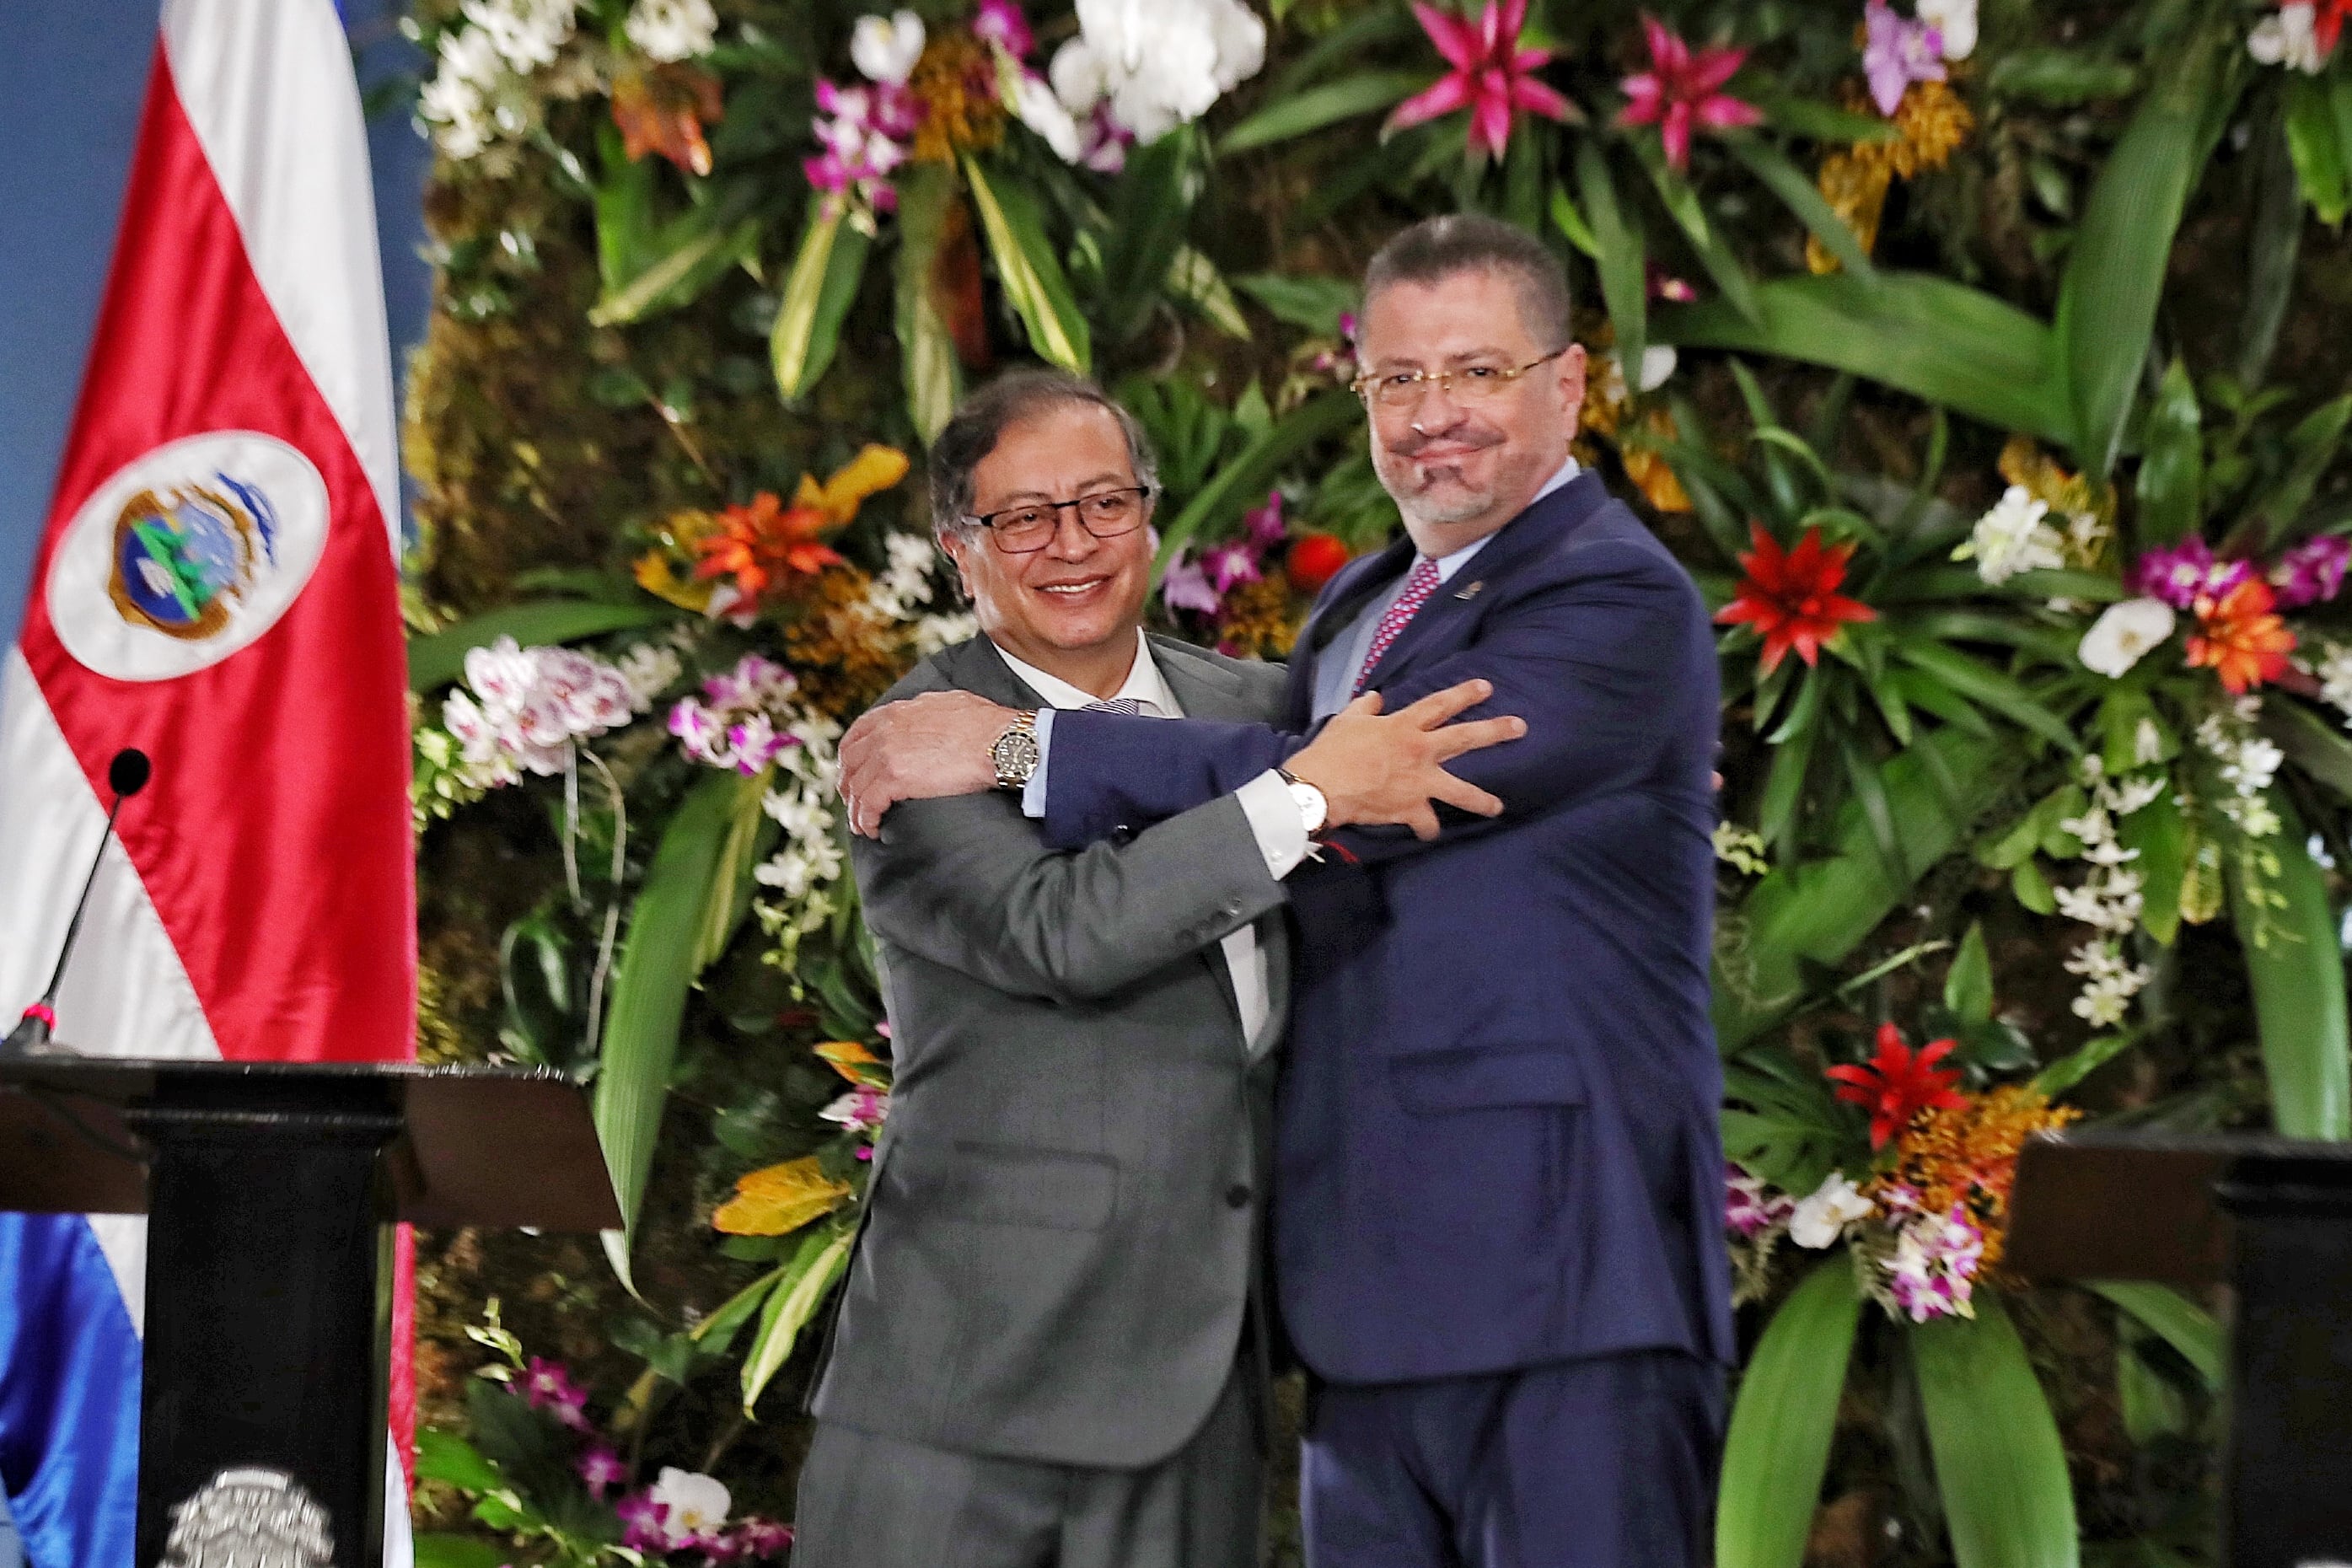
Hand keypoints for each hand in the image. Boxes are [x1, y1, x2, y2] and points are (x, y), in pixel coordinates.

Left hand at [838, 689, 1018, 835]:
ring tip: (863, 825)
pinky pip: (868, 805)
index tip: (854, 772)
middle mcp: (885, 731)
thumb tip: (928, 718)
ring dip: (856, 810)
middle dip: (849, 785)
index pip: (857, 734)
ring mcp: (886, 755)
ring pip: (856, 787)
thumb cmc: (986, 725)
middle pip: (850, 762)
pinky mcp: (894, 779)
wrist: (999, 741)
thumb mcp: (949, 703)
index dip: (851, 757)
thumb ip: (927, 712)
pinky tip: (873, 830)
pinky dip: (866, 820)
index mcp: (896, 713)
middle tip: (855, 803)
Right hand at [1285, 680, 1524, 841]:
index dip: (1464, 694)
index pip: (1440, 704)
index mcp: (1404, 726)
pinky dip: (1427, 829)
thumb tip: (1374, 697)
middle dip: (1495, 731)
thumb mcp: (1346, 720)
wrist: (1321, 787)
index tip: (1487, 687)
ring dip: (1482, 800)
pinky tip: (1428, 832)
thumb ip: (1364, 708)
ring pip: (1460, 791)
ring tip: (1498, 807)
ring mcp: (1419, 782)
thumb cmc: (1332, 750)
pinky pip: (1427, 823)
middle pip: (1465, 738)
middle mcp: (1420, 751)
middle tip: (1520, 727)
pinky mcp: (1411, 808)